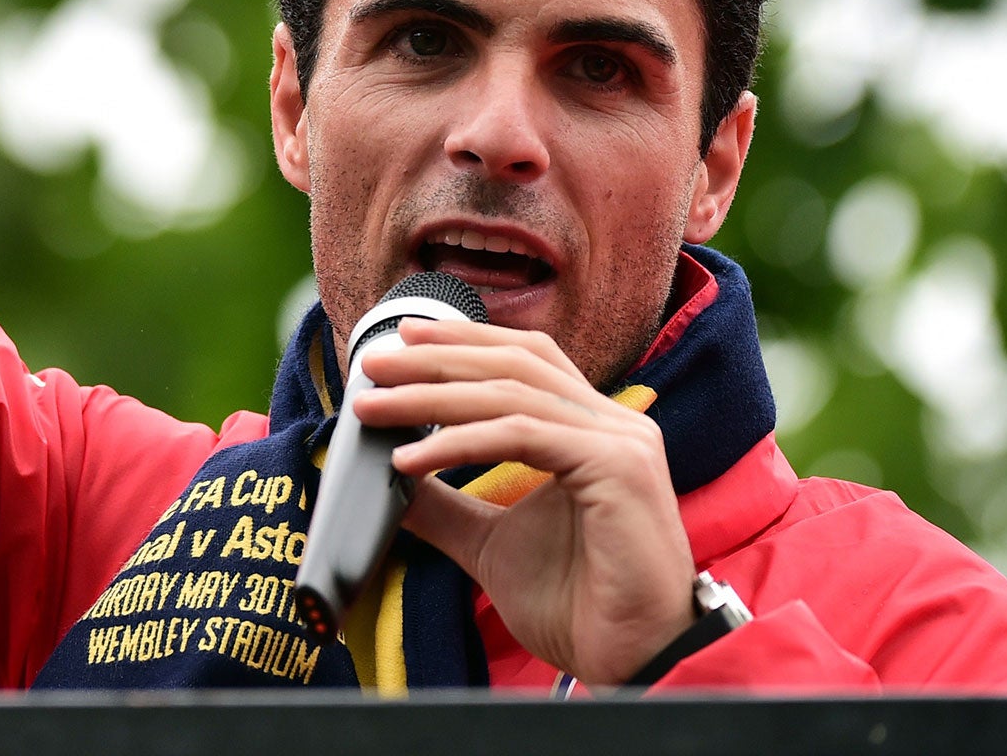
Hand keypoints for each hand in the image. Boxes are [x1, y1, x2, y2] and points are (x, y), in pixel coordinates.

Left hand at [351, 319, 695, 686]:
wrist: (633, 664)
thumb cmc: (577, 606)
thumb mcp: (490, 542)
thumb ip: (445, 505)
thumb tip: (390, 477)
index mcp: (592, 429)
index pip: (524, 358)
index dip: (464, 341)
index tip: (403, 341)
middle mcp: (613, 423)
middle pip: (512, 363)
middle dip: (435, 359)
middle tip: (373, 365)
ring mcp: (620, 441)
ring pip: (510, 393)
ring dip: (432, 396)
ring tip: (375, 409)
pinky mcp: (618, 467)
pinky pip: (522, 434)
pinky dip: (459, 441)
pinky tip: (411, 459)